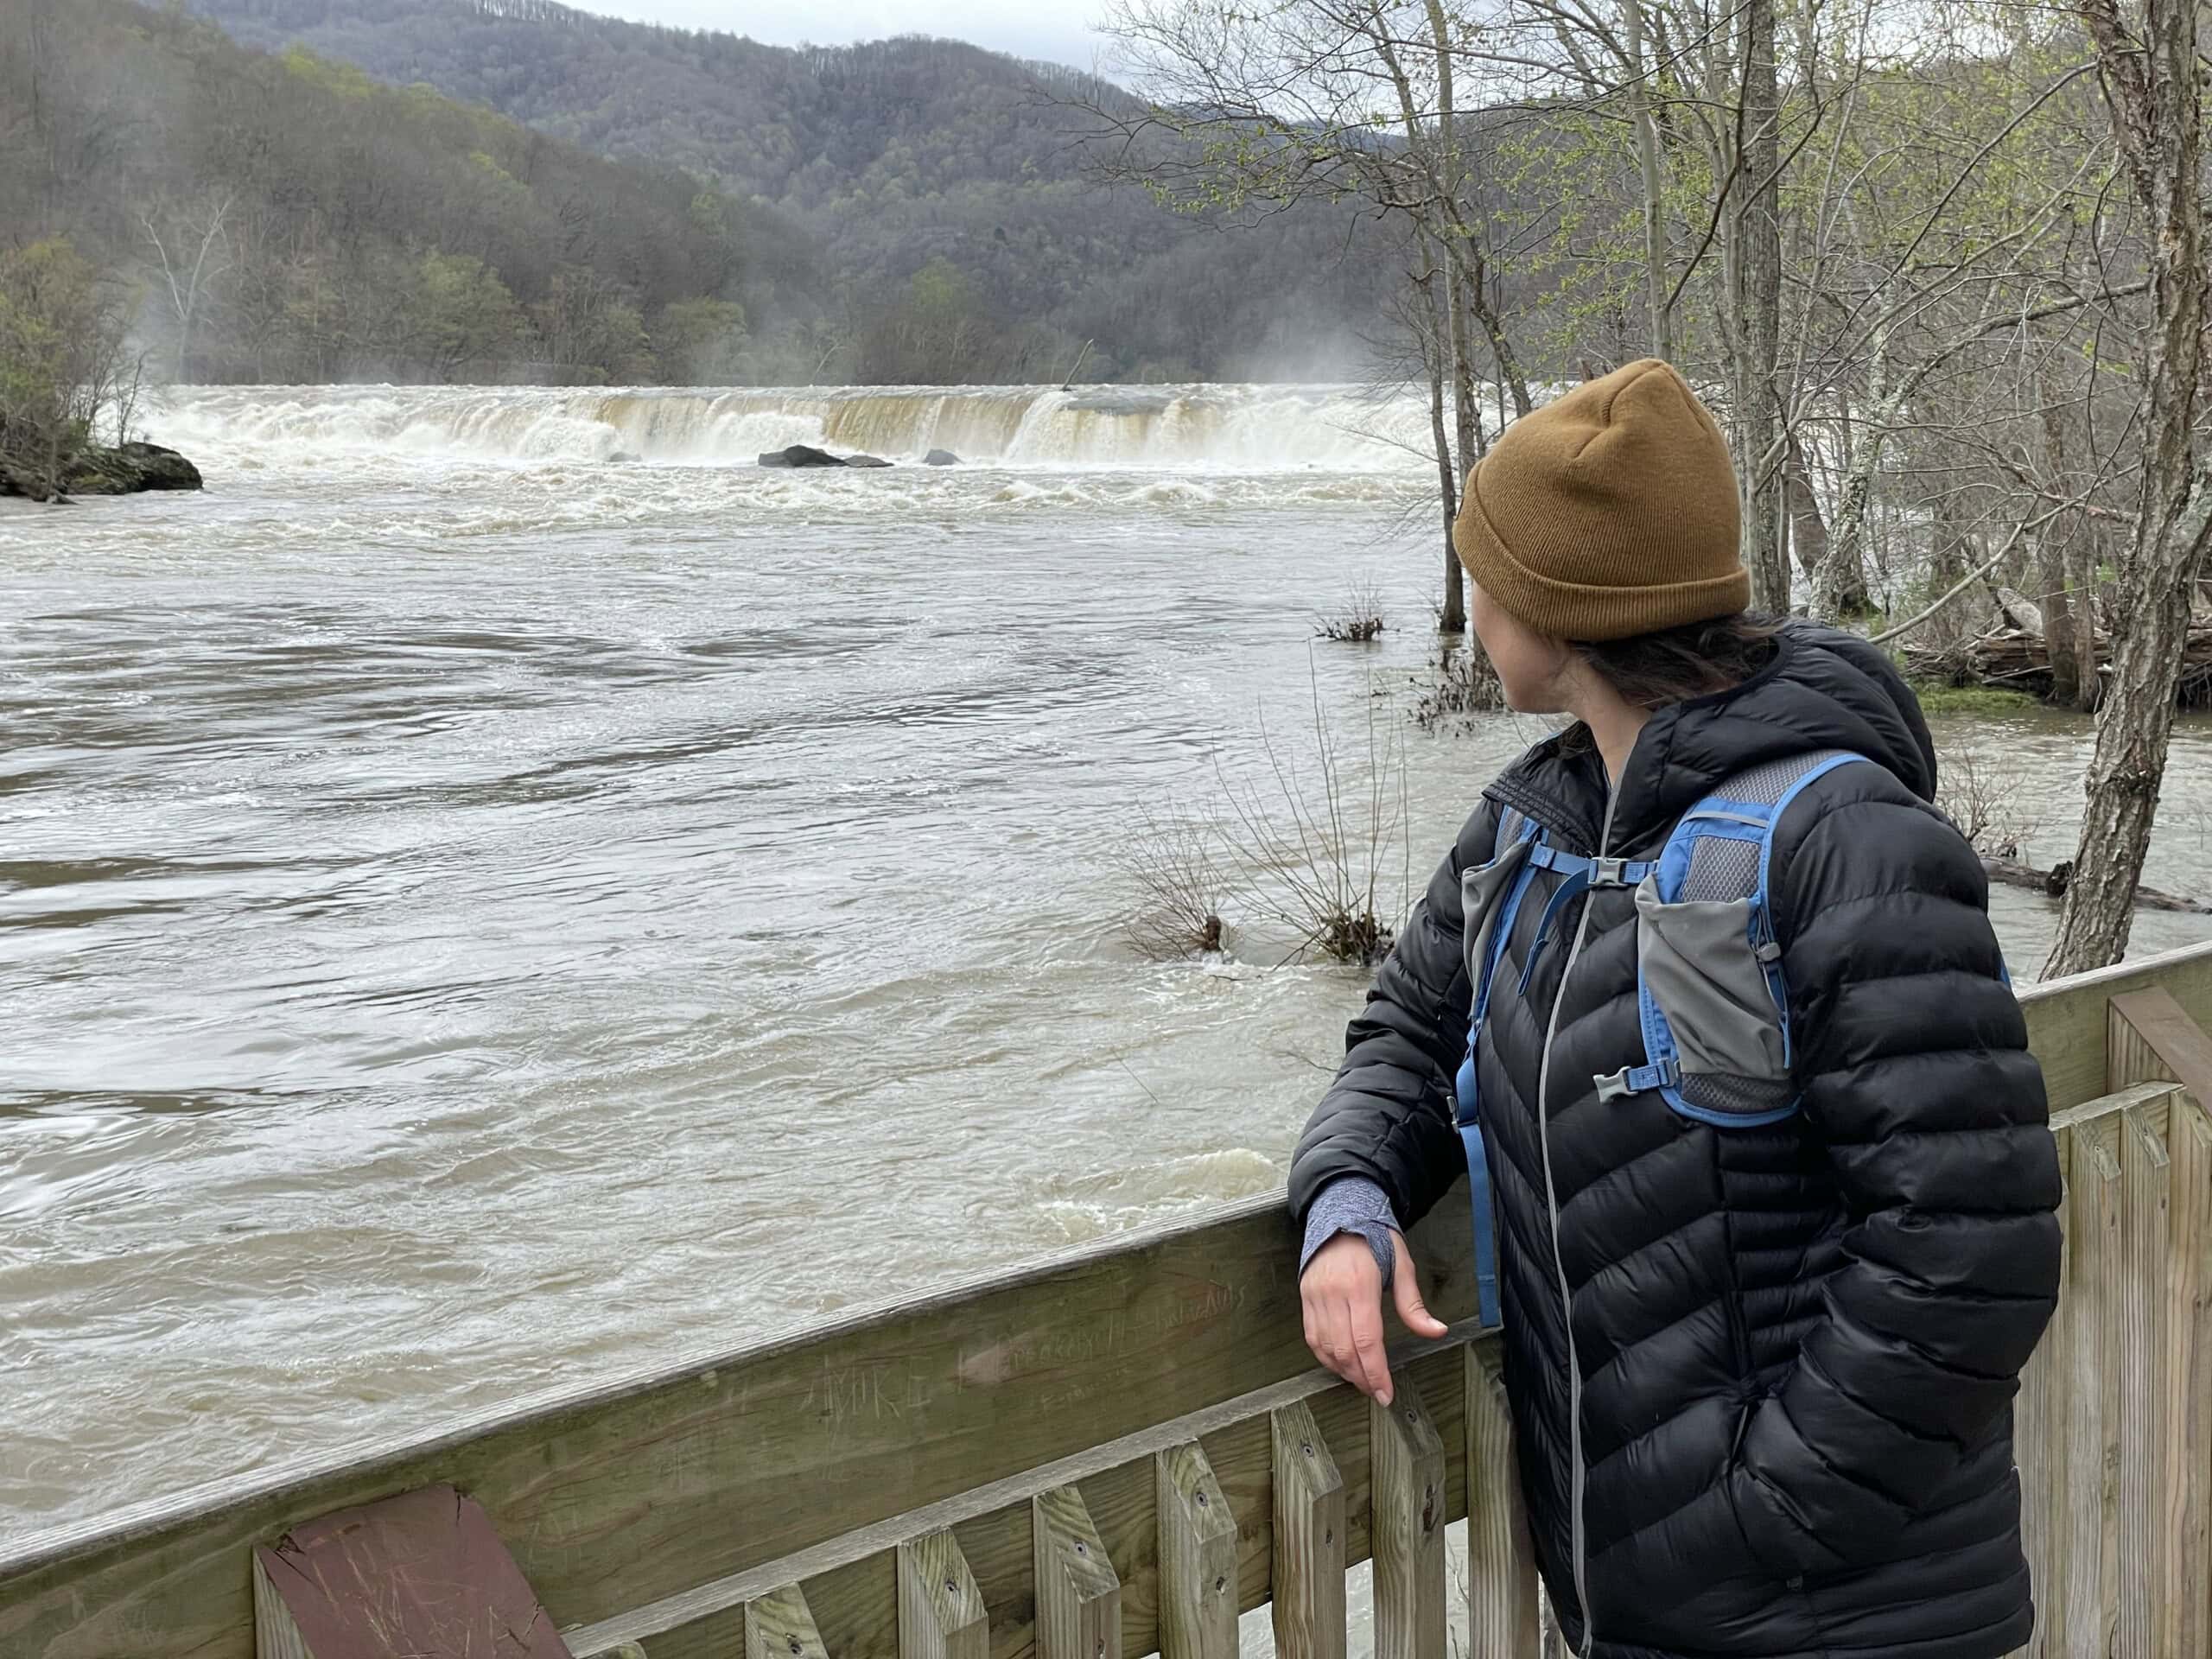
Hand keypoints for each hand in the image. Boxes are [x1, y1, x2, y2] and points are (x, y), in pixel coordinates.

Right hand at [1298, 1229, 1449, 1405]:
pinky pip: (1312, 1337)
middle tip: (1377, 1392)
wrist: (1339, 1211)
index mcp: (1359, 1285)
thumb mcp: (1401, 1264)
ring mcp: (1314, 1296)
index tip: (1386, 1394)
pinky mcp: (1305, 1297)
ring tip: (1362, 1381)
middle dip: (1362, 1378)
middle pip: (1345, 1350)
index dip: (1376, 1373)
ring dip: (1344, 1371)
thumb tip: (1437, 1331)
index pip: (1367, 1340)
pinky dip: (1326, 1357)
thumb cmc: (1374, 1238)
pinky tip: (1341, 1365)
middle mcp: (1333, 1293)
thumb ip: (1414, 1304)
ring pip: (1325, 1348)